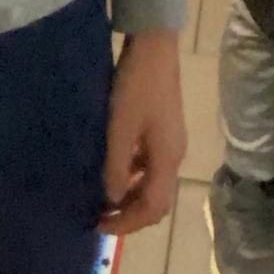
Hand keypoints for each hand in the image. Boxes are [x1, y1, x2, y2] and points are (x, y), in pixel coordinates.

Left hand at [98, 29, 186, 235]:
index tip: (100, 226)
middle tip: (100, 217)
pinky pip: (149, 164)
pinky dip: (132, 175)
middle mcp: (174, 155)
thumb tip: (111, 200)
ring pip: (153, 182)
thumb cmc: (136, 87)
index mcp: (167, 159)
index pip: (153, 208)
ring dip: (130, 195)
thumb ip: (116, 166)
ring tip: (102, 198)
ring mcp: (170, 142)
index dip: (127, 223)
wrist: (154, 47)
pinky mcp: (163, 128)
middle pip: (157, 200)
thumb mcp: (120, 127)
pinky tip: (113, 168)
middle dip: (130, 214)